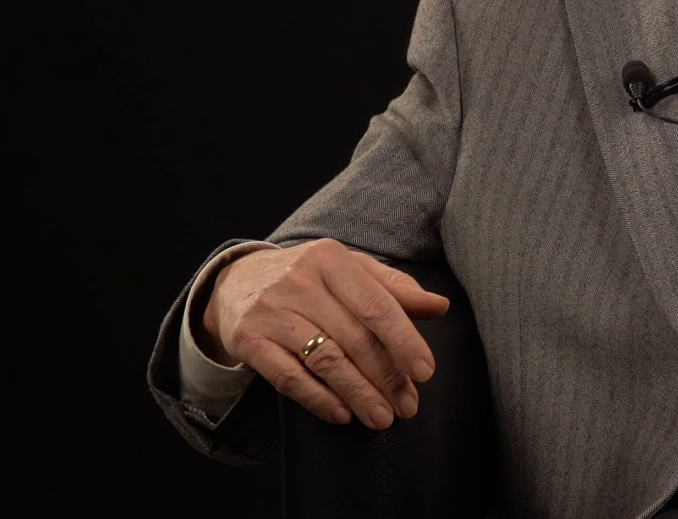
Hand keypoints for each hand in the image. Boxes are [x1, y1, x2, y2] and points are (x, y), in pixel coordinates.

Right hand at [198, 239, 449, 427]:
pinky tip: (342, 414)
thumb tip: (440, 306)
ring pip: (325, 360)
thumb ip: (395, 289)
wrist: (237, 281)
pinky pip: (288, 376)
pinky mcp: (248, 339)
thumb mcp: (351, 271)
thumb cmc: (310, 279)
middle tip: (407, 405)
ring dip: (358, 394)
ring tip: (381, 417)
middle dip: (386, 377)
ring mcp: (271, 311)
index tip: (425, 372)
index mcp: (332, 259)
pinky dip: (318, 399)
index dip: (404, 341)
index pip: (376, 305)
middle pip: (354, 338)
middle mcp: (299, 282)